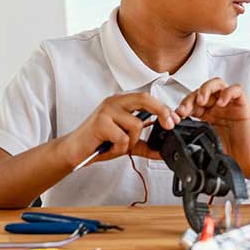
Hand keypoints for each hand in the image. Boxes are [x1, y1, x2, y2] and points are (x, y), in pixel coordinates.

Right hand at [65, 92, 180, 165]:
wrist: (74, 151)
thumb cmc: (99, 142)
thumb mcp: (126, 142)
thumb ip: (145, 144)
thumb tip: (162, 151)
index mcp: (122, 102)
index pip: (147, 98)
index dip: (163, 108)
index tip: (175, 120)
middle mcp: (115, 101)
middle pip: (145, 99)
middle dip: (161, 111)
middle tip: (169, 125)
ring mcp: (107, 110)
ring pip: (136, 125)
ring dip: (130, 142)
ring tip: (116, 145)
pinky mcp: (100, 123)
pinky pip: (123, 138)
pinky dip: (119, 148)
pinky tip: (108, 147)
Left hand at [176, 78, 249, 174]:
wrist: (247, 162)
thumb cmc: (229, 153)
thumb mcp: (205, 144)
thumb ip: (192, 136)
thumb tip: (174, 136)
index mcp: (206, 114)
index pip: (192, 101)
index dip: (183, 105)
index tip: (177, 115)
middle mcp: (216, 107)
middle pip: (201, 91)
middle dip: (190, 98)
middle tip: (185, 109)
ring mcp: (229, 105)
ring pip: (217, 84)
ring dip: (206, 89)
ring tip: (201, 100)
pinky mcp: (242, 105)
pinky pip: (236, 90)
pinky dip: (228, 92)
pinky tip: (221, 103)